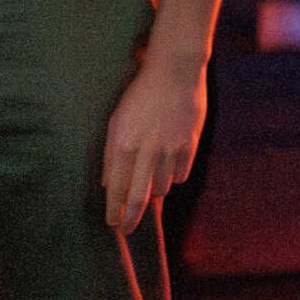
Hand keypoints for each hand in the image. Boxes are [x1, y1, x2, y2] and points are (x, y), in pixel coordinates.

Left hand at [103, 52, 206, 233]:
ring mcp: (170, 148)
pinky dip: (173, 178)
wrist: (175, 70)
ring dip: (153, 192)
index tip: (112, 223)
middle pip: (138, 197)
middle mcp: (146, 151)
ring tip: (148, 189)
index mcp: (123, 145)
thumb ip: (112, 155)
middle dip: (130, 218)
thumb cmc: (140, 94)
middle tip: (126, 229)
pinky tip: (168, 172)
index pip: (116, 189)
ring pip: (161, 187)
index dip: (113, 211)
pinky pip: (181, 174)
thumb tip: (109, 183)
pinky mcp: (189, 144)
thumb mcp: (117, 121)